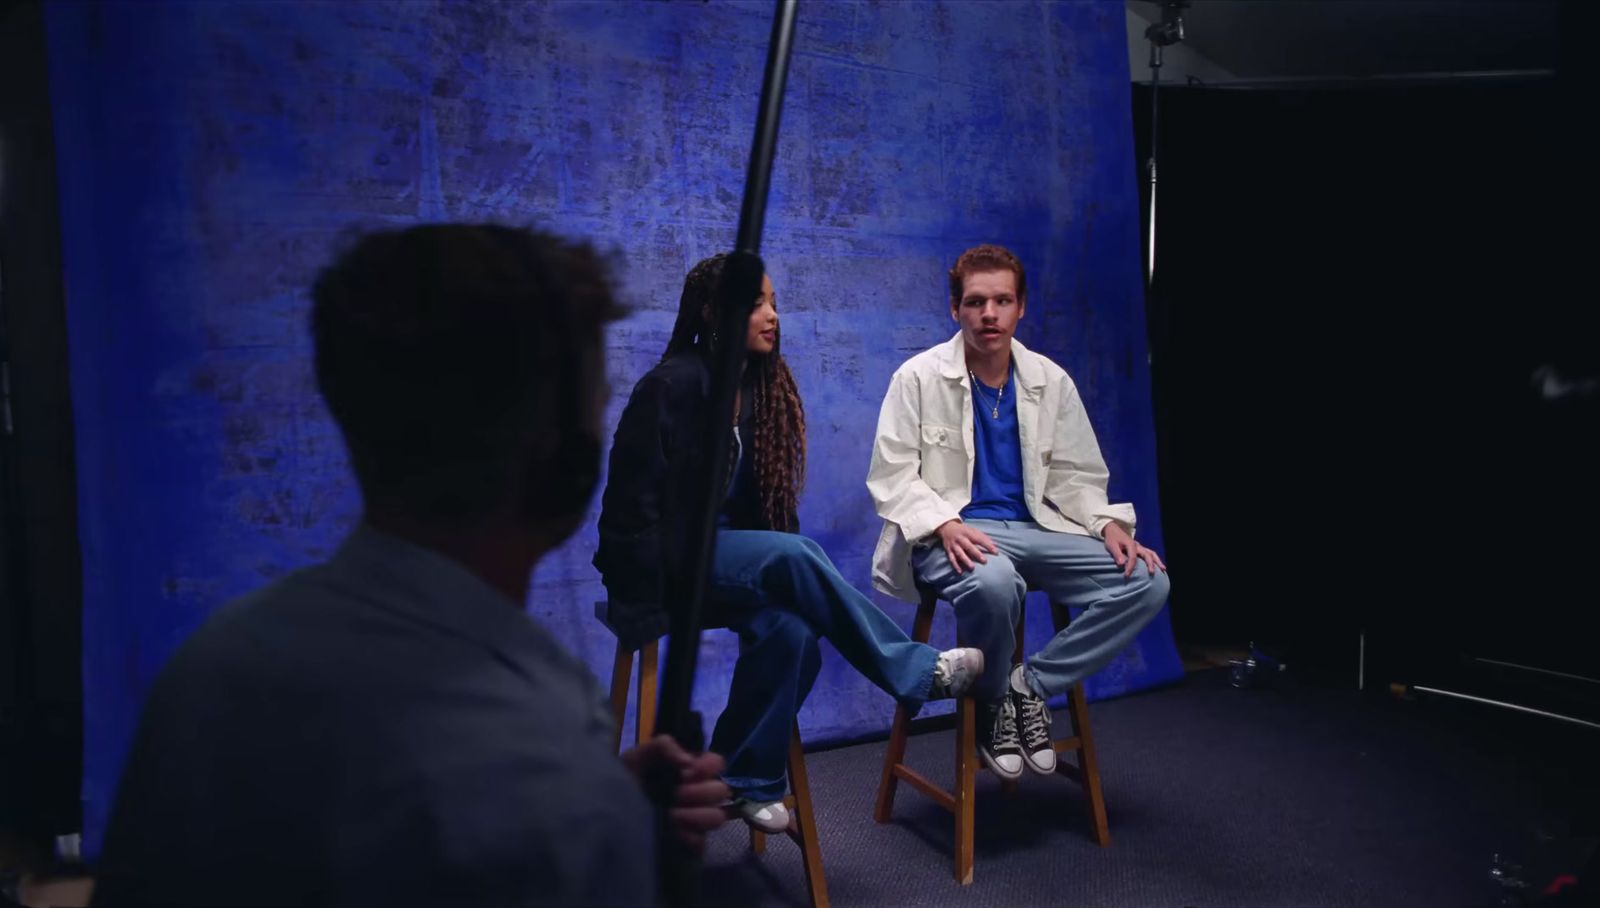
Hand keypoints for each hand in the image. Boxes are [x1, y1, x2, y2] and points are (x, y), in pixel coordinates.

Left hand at [621, 735, 730, 851]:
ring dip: (696, 815)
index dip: (708, 767)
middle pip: (721, 791)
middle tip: (676, 794)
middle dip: (699, 792)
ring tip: (672, 815)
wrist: (603, 812)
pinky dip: (688, 835)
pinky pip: (702, 842)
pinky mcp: (688, 843)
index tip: (687, 772)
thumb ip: (664, 746)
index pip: (717, 764)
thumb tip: (689, 762)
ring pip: (717, 817)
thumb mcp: (637, 756)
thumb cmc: (622, 781)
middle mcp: (697, 793)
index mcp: (688, 770)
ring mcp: (694, 820)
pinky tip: (671, 831)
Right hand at [935, 519, 999, 574]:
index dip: (988, 545)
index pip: (979, 539)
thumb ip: (984, 538)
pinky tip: (960, 572)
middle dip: (976, 554)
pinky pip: (952, 559)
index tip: (996, 552)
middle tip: (984, 561)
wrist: (947, 528)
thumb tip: (996, 545)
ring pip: (959, 553)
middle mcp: (960, 539)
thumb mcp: (974, 530)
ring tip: (972, 567)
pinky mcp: (949, 550)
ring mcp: (954, 545)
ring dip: (966, 560)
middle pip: (969, 546)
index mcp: (968, 533)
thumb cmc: (964, 531)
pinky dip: (955, 565)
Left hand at [1102, 522, 1165, 577]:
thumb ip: (1117, 554)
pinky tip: (1159, 566)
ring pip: (1151, 553)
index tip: (1127, 575)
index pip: (1133, 558)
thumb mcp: (1111, 545)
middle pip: (1147, 554)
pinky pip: (1150, 554)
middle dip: (1150, 564)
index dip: (1130, 567)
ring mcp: (1140, 547)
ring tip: (1163, 569)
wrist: (1113, 529)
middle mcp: (1137, 545)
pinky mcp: (1140, 549)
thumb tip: (1122, 564)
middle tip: (1151, 573)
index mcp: (1131, 544)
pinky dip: (1155, 560)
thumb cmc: (1112, 538)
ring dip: (1157, 561)